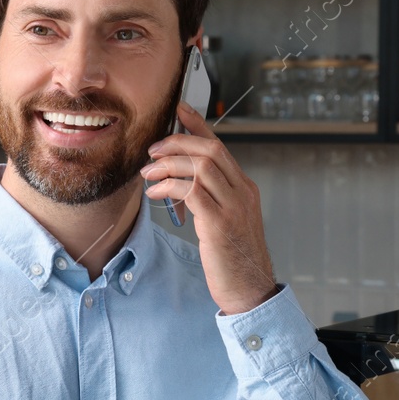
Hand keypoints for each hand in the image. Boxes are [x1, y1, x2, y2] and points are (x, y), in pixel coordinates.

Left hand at [140, 102, 278, 314]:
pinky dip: (169, 187)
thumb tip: (180, 184)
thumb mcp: (224, 222)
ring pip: (201, 166)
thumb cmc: (233, 259)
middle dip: (177, 143)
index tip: (179, 109)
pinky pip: (192, 192)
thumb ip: (209, 199)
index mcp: (243, 188)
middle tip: (153, 151)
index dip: (198, 124)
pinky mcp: (219, 224)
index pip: (220, 146)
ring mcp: (233, 207)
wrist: (250, 290)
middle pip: (210, 149)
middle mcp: (242, 192)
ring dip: (169, 165)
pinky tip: (155, 194)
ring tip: (148, 174)